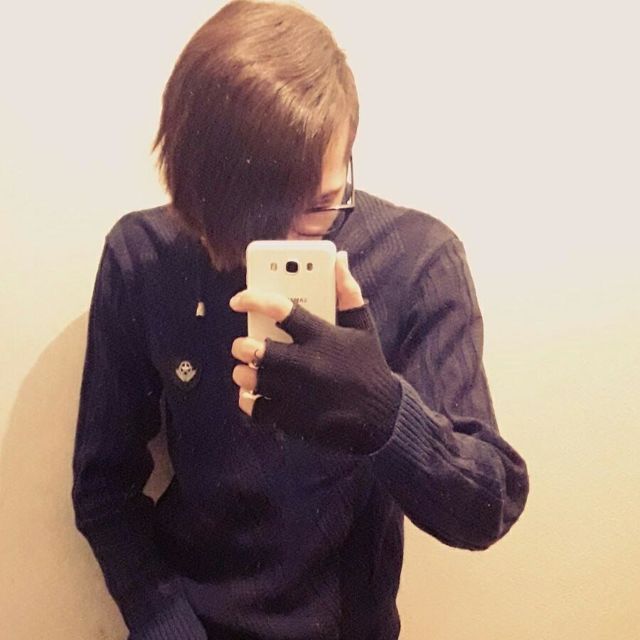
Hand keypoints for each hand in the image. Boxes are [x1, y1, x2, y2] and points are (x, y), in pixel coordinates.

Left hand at [230, 252, 399, 453]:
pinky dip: (249, 401)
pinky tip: (251, 394)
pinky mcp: (293, 419)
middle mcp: (306, 365)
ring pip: (253, 379)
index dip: (253, 299)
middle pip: (258, 350)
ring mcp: (297, 394)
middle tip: (243, 344)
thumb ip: (347, 292)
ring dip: (243, 373)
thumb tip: (339, 259)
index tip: (238, 300)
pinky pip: (257, 409)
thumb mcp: (362, 327)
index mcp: (322, 337)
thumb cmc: (368, 367)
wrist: (381, 417)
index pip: (281, 309)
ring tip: (245, 368)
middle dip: (243, 345)